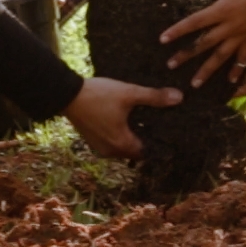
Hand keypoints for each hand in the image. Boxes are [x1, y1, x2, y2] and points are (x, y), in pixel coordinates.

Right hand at [64, 77, 182, 158]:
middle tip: (153, 126)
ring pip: (120, 148)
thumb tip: (179, 97)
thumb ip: (154, 97)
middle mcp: (110, 150)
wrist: (66, 94)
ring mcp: (98, 146)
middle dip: (143, 141)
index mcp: (121, 143)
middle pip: (133, 152)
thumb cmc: (98, 95)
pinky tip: (120, 121)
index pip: (146, 153)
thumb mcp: (129, 93)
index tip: (165, 134)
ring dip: (128, 139)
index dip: (156, 144)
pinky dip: (117, 136)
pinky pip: (110, 143)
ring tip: (138, 123)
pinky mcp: (90, 139)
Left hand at [161, 0, 245, 87]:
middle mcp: (232, 25)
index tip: (163, 40)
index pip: (195, 22)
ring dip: (208, 71)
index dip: (178, 31)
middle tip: (170, 66)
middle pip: (205, 43)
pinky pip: (243, 58)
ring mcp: (243, 34)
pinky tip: (230, 84)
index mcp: (223, 9)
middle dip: (187, 55)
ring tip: (195, 84)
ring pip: (222, 56)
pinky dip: (237, 71)